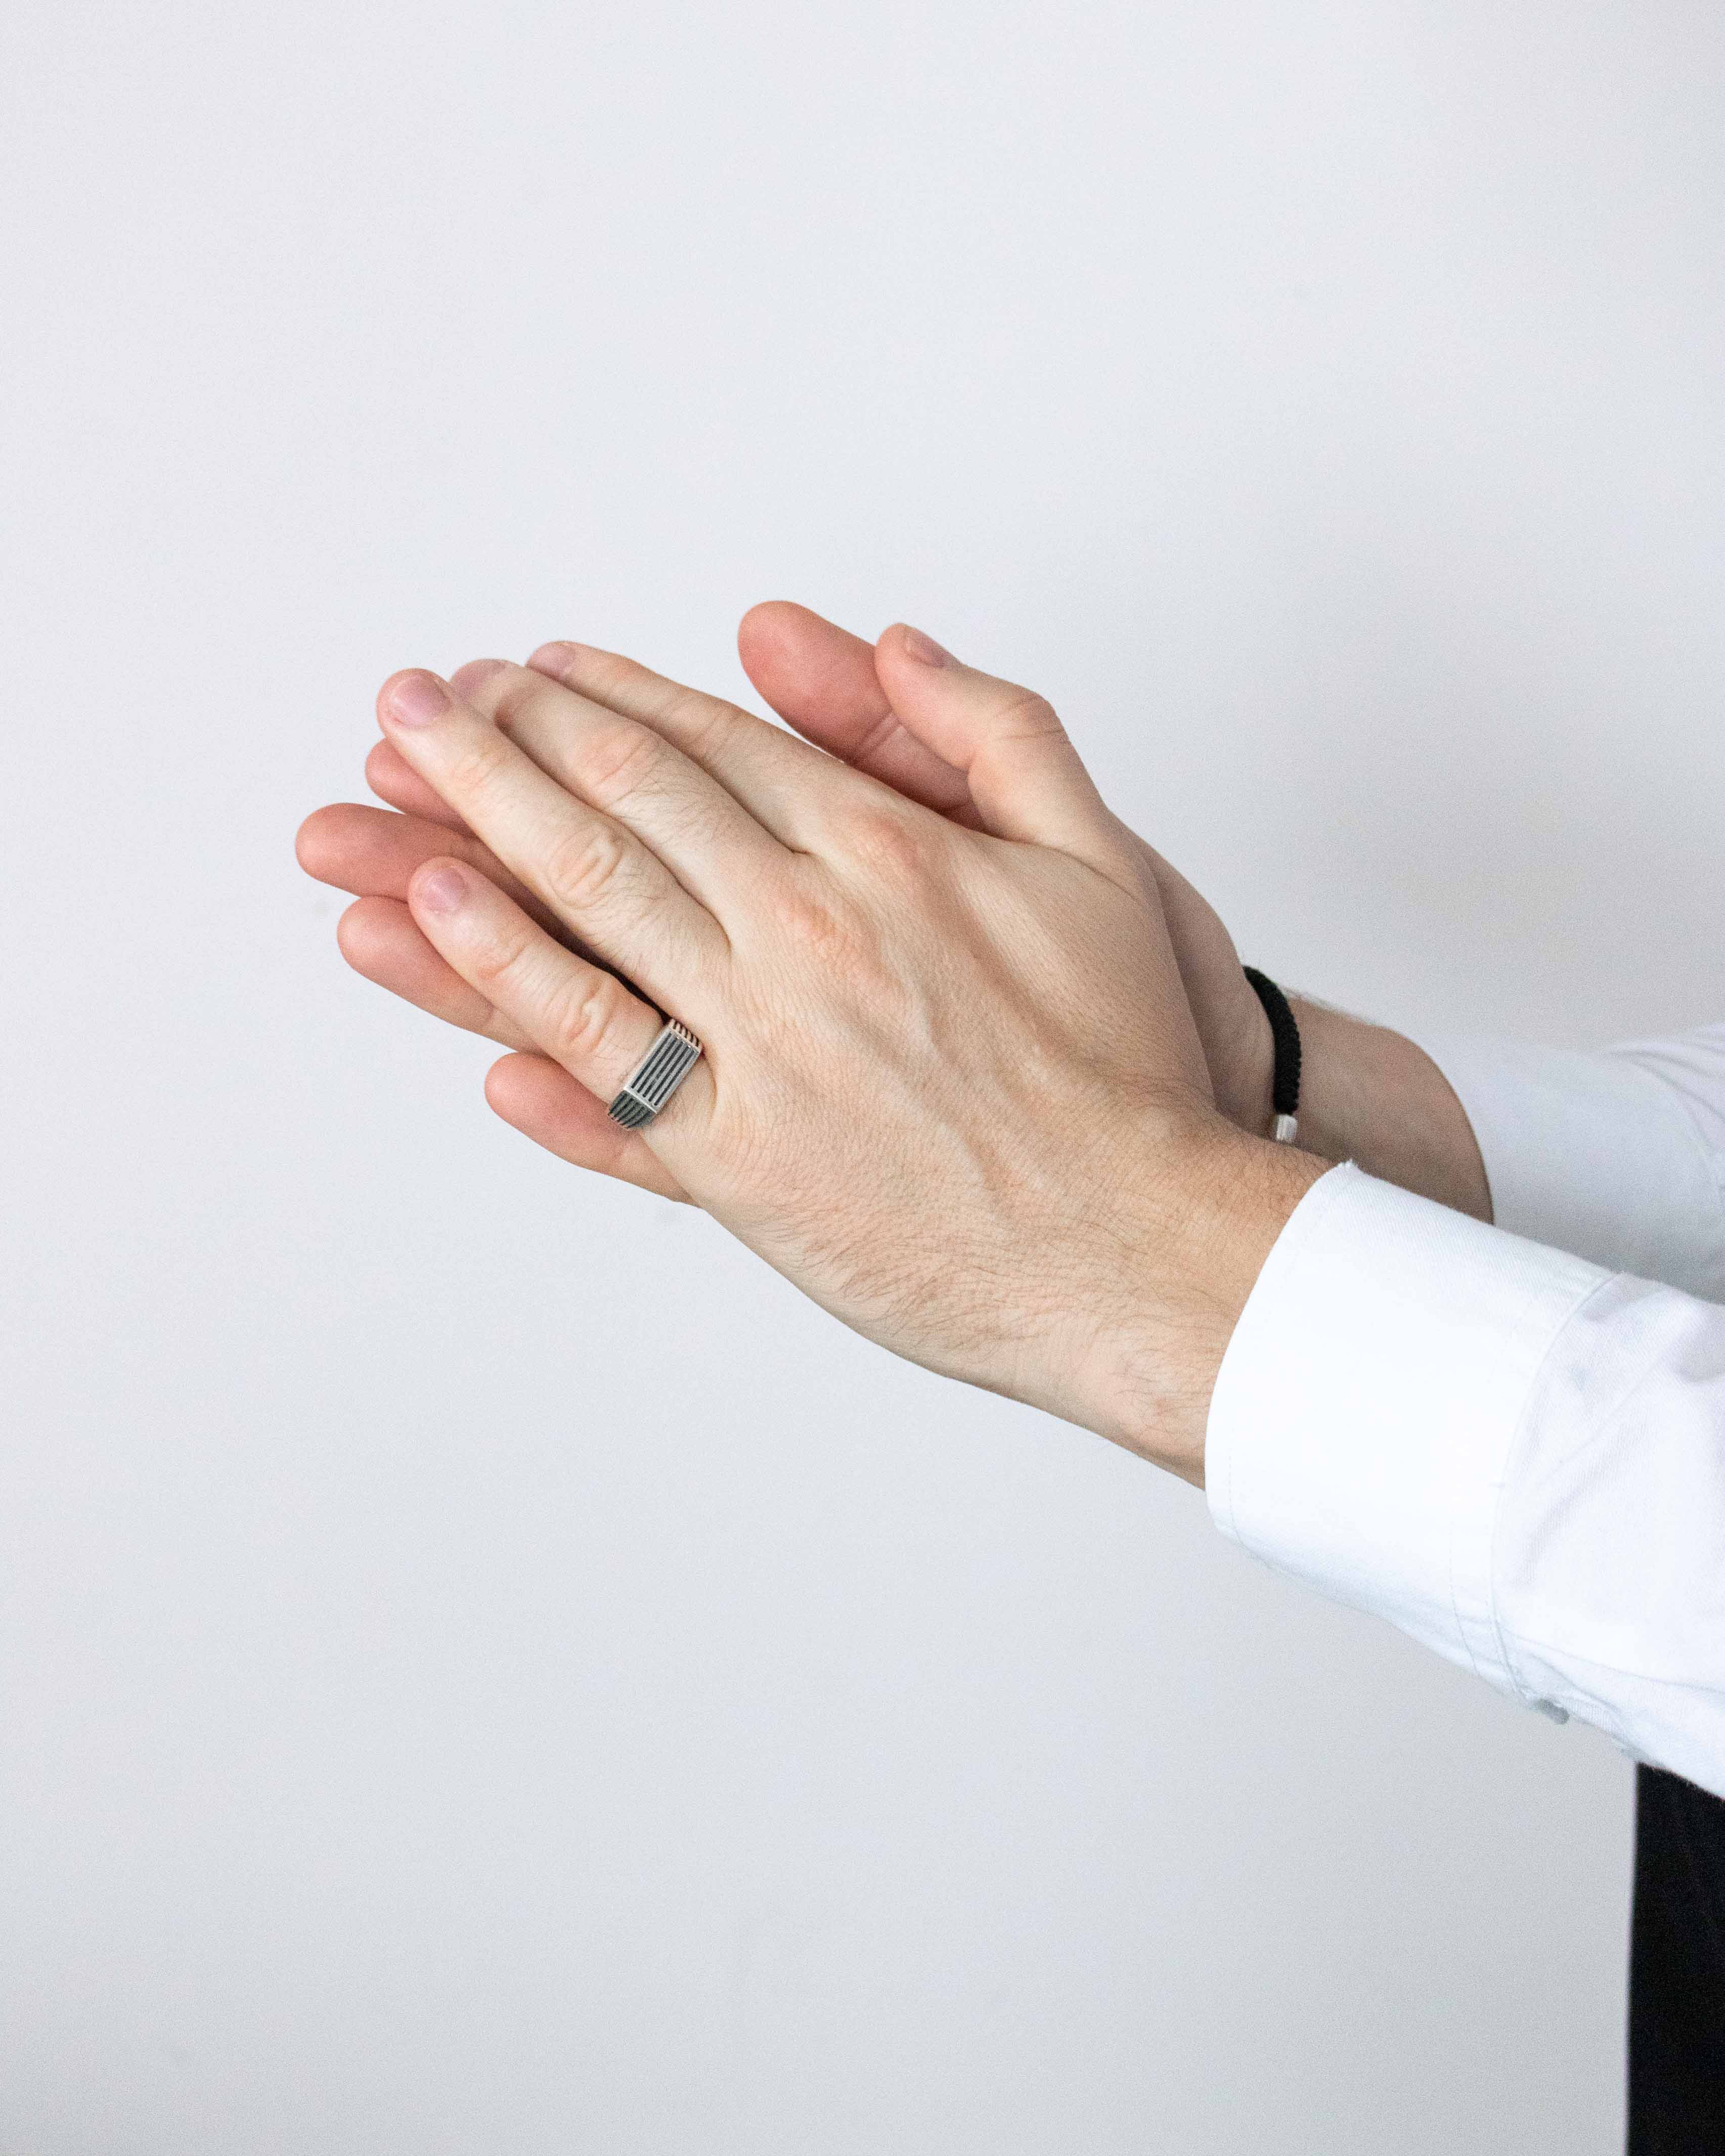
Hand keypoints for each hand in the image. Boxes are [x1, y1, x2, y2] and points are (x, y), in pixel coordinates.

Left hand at [305, 631, 1325, 1478]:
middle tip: (419, 700)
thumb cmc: (1126, 1064)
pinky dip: (515, 996)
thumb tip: (898, 642)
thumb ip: (1000, 733)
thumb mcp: (1100, 862)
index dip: (609, 697)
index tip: (534, 669)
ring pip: (589, 913)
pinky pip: (609, 1072)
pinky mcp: (744, 1166)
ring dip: (471, 835)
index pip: (712, 744)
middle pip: (626, 805)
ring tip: (383, 784)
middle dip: (505, 739)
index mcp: (889, 852)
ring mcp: (768, 1051)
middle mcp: (810, 934)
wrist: (1136, 1246)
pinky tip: (437, 937)